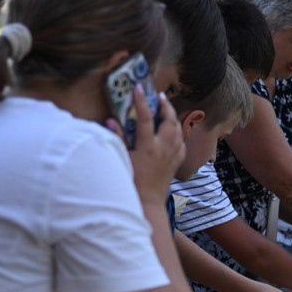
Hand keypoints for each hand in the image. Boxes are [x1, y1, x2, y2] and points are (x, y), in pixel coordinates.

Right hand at [121, 87, 184, 206]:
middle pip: (169, 120)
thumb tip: (110, 120)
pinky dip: (178, 134)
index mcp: (148, 147)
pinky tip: (173, 132)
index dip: (141, 101)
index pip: (144, 118)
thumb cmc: (132, 183)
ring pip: (178, 130)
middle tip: (158, 96)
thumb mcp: (122, 161)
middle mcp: (163, 149)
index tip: (138, 87)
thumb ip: (117, 139)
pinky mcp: (176, 163)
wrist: (148, 204)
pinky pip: (181, 143)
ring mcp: (172, 156)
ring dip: (172, 117)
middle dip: (165, 105)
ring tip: (166, 110)